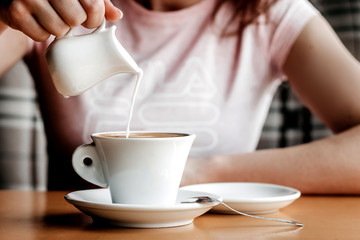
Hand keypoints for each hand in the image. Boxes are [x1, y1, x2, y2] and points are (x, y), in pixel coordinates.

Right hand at [0, 0, 122, 41]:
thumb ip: (99, 2)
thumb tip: (117, 16)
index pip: (93, 6)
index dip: (95, 19)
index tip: (91, 20)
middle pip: (76, 19)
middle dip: (75, 23)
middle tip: (68, 18)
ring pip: (60, 30)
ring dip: (59, 30)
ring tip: (51, 17)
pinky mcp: (16, 12)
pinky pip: (42, 37)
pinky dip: (42, 34)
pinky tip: (37, 21)